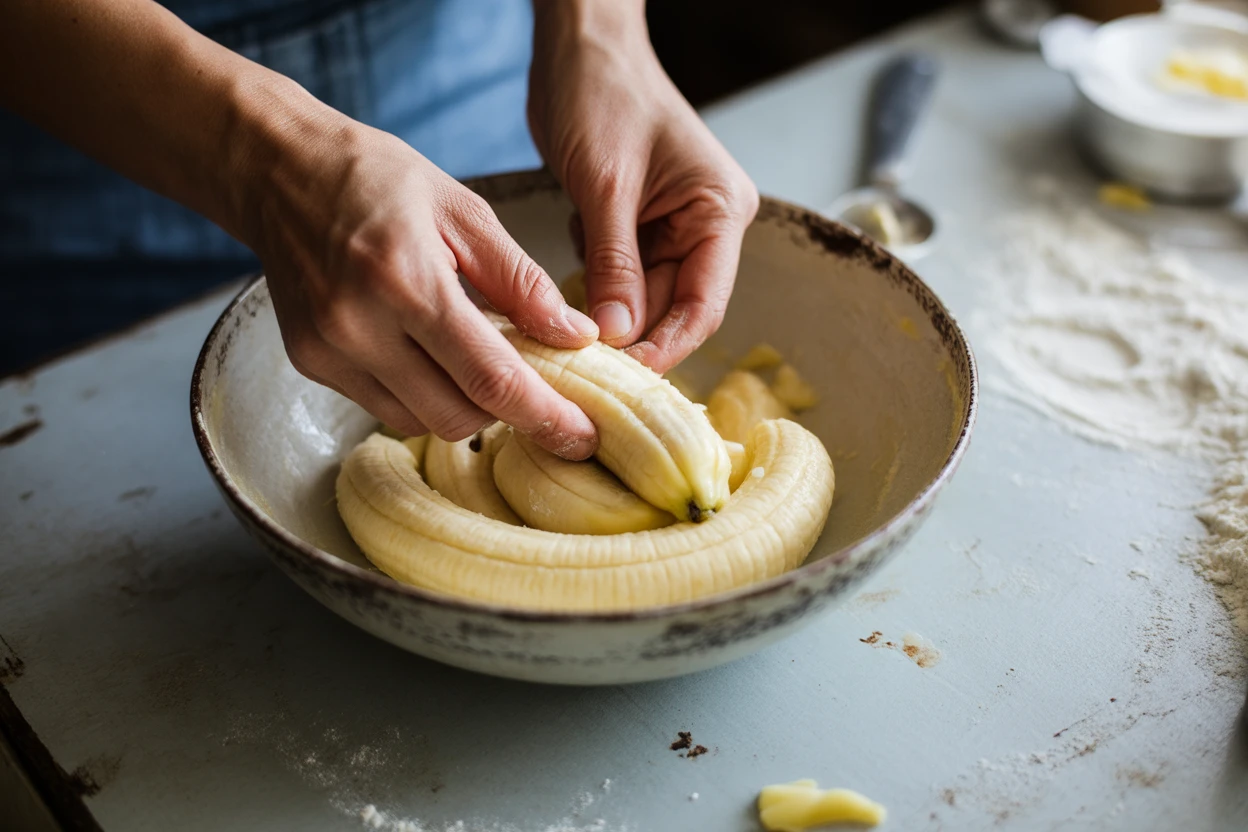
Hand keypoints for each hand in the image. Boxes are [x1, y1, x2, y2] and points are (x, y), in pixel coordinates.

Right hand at [244, 112, 599, 457]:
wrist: (279, 170)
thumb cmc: (377, 179)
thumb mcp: (465, 212)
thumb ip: (522, 281)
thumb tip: (576, 338)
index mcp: (407, 280)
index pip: (490, 377)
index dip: (544, 415)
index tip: (583, 435)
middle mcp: (359, 326)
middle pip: (457, 415)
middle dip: (508, 413)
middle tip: (539, 388)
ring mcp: (329, 352)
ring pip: (421, 421)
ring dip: (465, 404)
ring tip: (477, 355)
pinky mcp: (310, 364)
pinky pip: (386, 407)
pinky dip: (423, 394)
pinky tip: (430, 351)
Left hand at [528, 2, 758, 373]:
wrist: (578, 43)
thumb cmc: (602, 92)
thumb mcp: (605, 184)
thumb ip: (613, 263)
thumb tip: (617, 337)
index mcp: (719, 211)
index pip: (703, 303)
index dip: (666, 348)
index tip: (624, 381)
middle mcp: (704, 225)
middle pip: (672, 308)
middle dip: (630, 338)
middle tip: (583, 377)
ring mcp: (669, 226)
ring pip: (641, 298)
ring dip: (605, 318)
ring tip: (564, 345)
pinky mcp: (634, 225)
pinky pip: (617, 277)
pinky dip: (591, 290)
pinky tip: (562, 294)